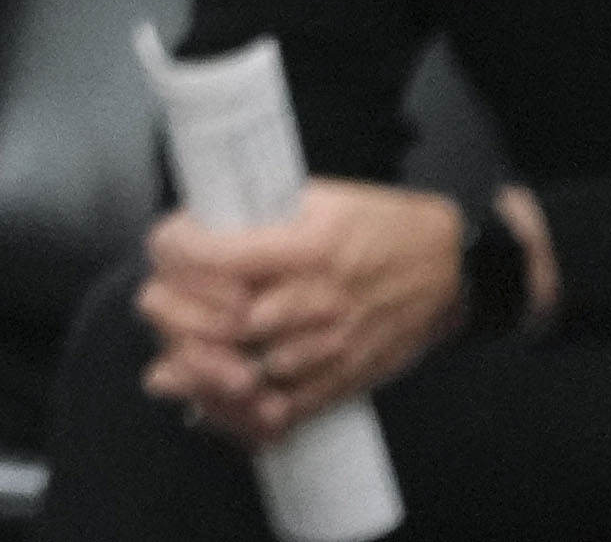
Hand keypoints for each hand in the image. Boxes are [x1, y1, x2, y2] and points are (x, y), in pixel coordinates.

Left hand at [145, 179, 470, 435]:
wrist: (451, 269)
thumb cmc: (380, 224)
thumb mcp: (318, 197)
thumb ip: (259, 215)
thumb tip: (198, 225)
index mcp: (306, 248)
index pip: (218, 259)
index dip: (176, 253)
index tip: (166, 246)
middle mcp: (317, 302)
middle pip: (224, 323)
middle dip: (178, 316)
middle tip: (158, 304)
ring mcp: (332, 347)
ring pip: (250, 372)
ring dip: (201, 367)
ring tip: (173, 352)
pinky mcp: (346, 379)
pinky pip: (289, 409)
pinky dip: (243, 413)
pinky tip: (211, 402)